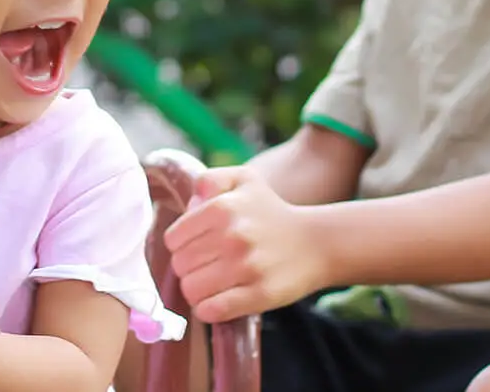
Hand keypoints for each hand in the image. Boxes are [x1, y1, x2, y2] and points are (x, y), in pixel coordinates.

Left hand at [163, 166, 326, 323]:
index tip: (194, 248)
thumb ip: (210, 179)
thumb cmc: (272, 212)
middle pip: (180, 266)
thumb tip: (190, 201)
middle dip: (188, 268)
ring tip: (211, 284)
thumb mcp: (244, 179)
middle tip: (204, 266)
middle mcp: (232, 236)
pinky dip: (208, 310)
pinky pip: (213, 310)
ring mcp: (247, 267)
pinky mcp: (260, 294)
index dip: (180, 246)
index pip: (173, 239)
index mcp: (222, 207)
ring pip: (192, 290)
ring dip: (197, 291)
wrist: (317, 242)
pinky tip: (217, 302)